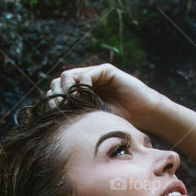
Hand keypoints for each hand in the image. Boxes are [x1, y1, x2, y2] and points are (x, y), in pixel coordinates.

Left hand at [46, 63, 172, 129]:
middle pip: (58, 82)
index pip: (55, 93)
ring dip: (66, 89)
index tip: (54, 116)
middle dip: (56, 96)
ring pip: (68, 76)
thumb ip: (74, 118)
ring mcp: (94, 75)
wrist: (144, 116)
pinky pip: (86, 74)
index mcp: (78, 95)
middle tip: (61, 110)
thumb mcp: (91, 122)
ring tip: (73, 103)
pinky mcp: (105, 71)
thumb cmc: (120, 123)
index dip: (51, 102)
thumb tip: (51, 124)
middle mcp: (84, 83)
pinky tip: (88, 98)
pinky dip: (83, 85)